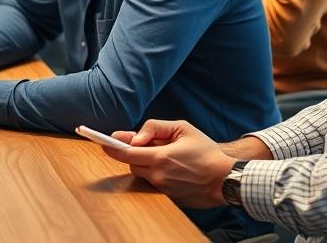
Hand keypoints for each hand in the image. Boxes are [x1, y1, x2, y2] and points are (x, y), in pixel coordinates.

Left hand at [100, 120, 235, 208]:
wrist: (226, 178)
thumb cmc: (205, 150)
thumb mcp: (181, 128)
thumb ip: (154, 128)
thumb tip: (134, 138)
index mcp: (160, 158)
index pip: (125, 154)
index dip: (111, 147)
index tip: (100, 141)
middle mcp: (159, 176)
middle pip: (132, 164)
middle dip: (134, 153)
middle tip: (142, 143)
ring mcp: (164, 189)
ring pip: (142, 174)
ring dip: (146, 164)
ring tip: (165, 155)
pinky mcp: (170, 198)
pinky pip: (154, 183)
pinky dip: (156, 174)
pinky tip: (172, 168)